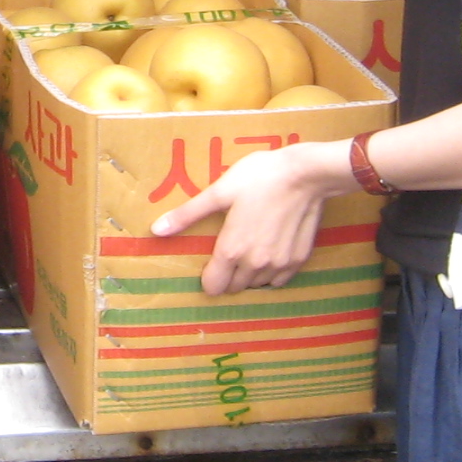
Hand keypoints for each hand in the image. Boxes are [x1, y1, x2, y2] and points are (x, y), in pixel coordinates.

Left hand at [152, 144, 357, 295]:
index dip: (208, 276)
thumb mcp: (219, 192)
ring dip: (250, 273)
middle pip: (234, 287)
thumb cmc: (259, 177)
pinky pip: (279, 279)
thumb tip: (156, 230)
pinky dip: (272, 270)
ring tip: (251, 245)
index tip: (211, 260)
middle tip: (232, 247)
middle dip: (229, 274)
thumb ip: (188, 214)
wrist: (306, 173)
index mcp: (231, 250)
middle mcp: (255, 265)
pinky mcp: (298, 260)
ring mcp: (279, 265)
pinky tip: (271, 247)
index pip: (213, 287)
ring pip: (257, 284)